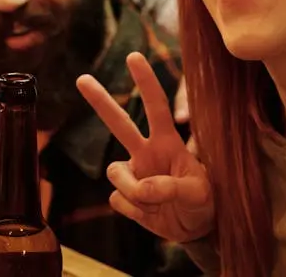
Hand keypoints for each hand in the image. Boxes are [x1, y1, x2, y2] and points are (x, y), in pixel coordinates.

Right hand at [77, 52, 213, 242]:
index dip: (146, 82)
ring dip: (134, 192)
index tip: (134, 56)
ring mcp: (133, 173)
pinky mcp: (124, 195)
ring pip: (115, 173)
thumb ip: (173, 188)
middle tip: (82, 78)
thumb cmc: (203, 203)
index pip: (157, 108)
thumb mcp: (199, 195)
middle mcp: (146, 152)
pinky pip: (118, 200)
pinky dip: (135, 211)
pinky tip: (150, 213)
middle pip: (119, 123)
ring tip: (157, 204)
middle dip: (100, 101)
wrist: (193, 230)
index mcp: (168, 143)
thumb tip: (143, 188)